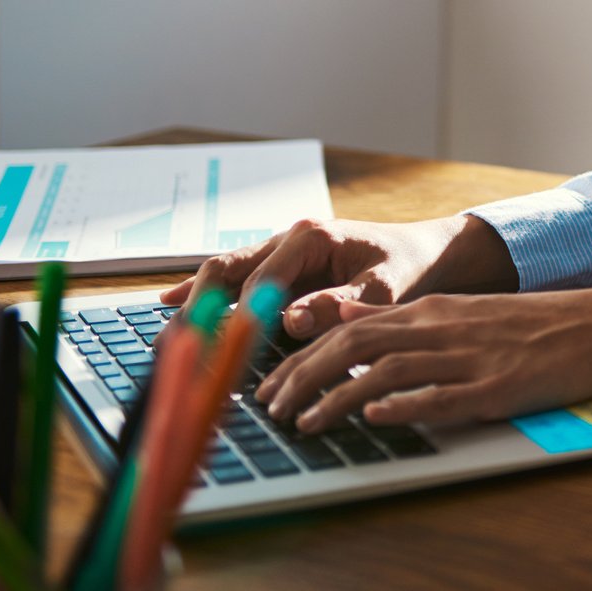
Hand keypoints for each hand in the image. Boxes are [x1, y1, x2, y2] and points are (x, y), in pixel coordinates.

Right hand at [160, 214, 517, 337]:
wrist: (426, 251)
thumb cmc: (409, 267)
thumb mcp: (385, 288)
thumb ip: (340, 304)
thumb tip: (290, 321)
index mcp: (311, 238)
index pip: (261, 283)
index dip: (241, 320)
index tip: (221, 353)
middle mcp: (287, 238)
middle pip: (227, 271)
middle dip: (200, 308)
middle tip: (175, 346)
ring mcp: (279, 249)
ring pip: (224, 273)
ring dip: (195, 302)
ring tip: (166, 339)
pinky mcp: (279, 264)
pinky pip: (233, 275)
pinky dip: (204, 290)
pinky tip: (169, 303)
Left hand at [254, 288, 591, 430]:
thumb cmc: (526, 325)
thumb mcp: (457, 312)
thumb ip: (397, 316)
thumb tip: (340, 317)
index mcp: (431, 310)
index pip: (349, 329)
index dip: (302, 358)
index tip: (270, 386)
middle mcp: (443, 328)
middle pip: (357, 346)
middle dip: (305, 377)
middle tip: (272, 408)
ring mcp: (469, 357)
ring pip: (389, 371)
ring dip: (339, 398)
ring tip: (306, 423)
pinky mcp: (497, 386)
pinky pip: (443, 396)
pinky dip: (405, 406)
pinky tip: (376, 418)